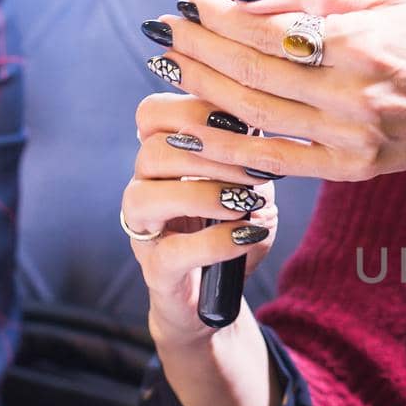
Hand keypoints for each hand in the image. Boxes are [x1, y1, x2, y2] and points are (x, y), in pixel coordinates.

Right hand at [124, 92, 278, 345]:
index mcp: (161, 158)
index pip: (152, 115)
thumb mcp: (253, 188)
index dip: (193, 109)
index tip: (242, 121)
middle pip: (152, 151)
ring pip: (148, 196)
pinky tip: (247, 234)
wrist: (217, 296)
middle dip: (209, 154)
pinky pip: (175, 251)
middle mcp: (143, 187)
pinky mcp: (156, 271)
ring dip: (203, 194)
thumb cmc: (235, 230)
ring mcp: (143, 230)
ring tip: (244, 202)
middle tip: (255, 170)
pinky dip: (216, 241)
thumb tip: (262, 133)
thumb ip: (253, 160)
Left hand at [145, 0, 405, 181]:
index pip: (267, 31)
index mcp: (362, 44)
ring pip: (255, 116)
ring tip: (170, 69)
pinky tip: (193, 128)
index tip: (186, 5)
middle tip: (164, 32)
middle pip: (252, 74)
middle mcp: (354, 96)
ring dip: (203, 93)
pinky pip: (275, 160)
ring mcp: (352, 139)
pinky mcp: (352, 168)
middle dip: (200, 52)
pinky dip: (227, 146)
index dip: (219, 19)